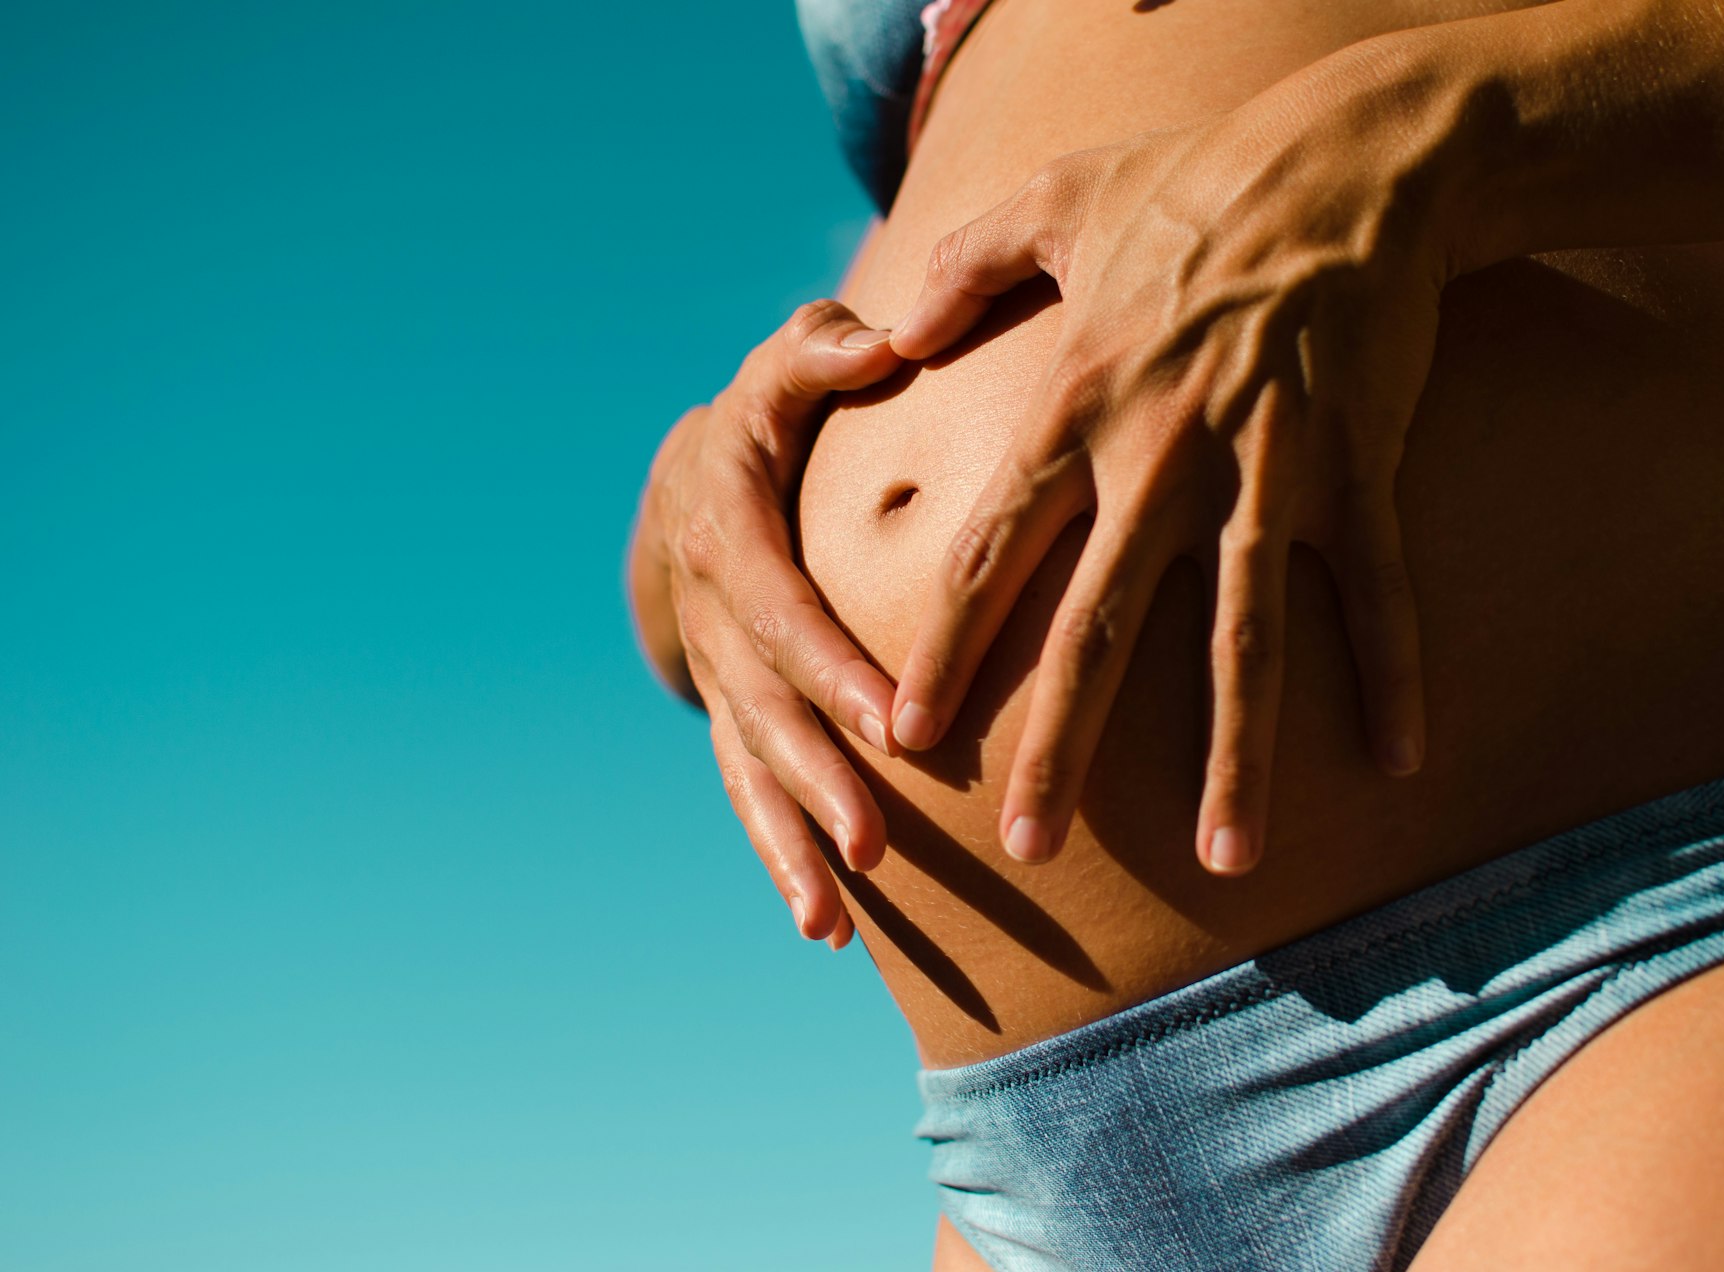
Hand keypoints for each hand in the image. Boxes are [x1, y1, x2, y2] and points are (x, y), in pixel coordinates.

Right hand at [629, 300, 903, 946]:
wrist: (688, 490)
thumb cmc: (766, 423)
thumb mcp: (782, 372)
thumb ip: (825, 354)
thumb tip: (888, 341)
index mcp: (728, 535)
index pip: (782, 610)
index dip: (831, 670)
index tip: (894, 723)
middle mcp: (715, 621)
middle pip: (768, 711)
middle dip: (819, 780)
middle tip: (876, 841)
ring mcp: (720, 680)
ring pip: (751, 771)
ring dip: (791, 844)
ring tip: (834, 917)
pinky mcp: (733, 719)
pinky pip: (750, 794)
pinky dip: (781, 859)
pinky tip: (827, 928)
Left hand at [884, 49, 1474, 875]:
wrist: (1347, 158)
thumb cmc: (1195, 182)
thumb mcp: (1054, 200)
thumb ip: (961, 268)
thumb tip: (887, 327)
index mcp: (1078, 409)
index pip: (994, 555)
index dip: (947, 651)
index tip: (907, 736)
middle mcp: (1160, 459)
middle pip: (1099, 629)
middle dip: (1061, 745)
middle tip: (1027, 846)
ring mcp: (1265, 471)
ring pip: (1243, 639)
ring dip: (1236, 756)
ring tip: (1230, 858)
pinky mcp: (1359, 468)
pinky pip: (1377, 591)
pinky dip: (1391, 675)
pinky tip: (1398, 762)